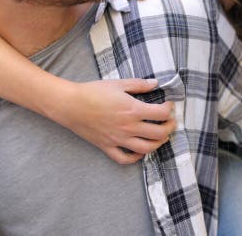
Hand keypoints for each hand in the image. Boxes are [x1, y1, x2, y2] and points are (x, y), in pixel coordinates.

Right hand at [56, 78, 176, 163]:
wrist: (71, 104)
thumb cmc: (93, 91)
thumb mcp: (118, 84)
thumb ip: (139, 84)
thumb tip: (156, 83)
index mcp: (132, 110)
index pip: (161, 114)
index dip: (169, 109)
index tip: (169, 105)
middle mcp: (128, 127)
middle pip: (158, 134)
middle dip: (169, 127)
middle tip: (171, 122)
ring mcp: (118, 139)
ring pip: (146, 149)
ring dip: (158, 143)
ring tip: (161, 137)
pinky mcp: (107, 147)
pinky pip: (125, 159)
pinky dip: (135, 157)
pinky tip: (140, 150)